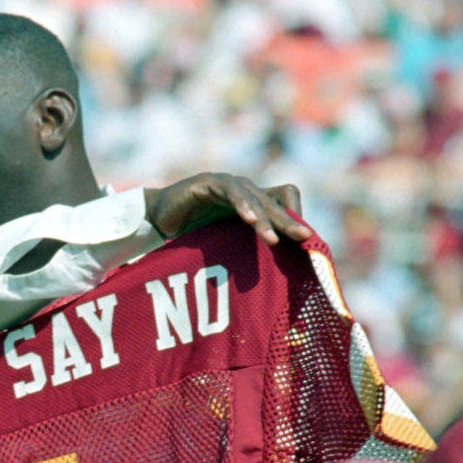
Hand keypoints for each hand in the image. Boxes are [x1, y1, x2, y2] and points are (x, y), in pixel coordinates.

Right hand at [143, 174, 310, 245]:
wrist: (158, 219)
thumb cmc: (193, 233)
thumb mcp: (228, 242)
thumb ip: (248, 250)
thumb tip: (273, 280)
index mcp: (253, 202)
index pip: (285, 201)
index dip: (294, 218)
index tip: (303, 243)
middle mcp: (244, 190)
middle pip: (274, 202)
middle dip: (288, 221)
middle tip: (304, 238)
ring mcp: (227, 184)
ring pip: (254, 198)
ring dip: (264, 219)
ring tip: (273, 239)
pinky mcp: (208, 182)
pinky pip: (229, 190)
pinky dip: (241, 204)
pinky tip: (249, 219)